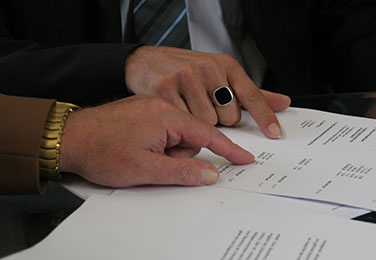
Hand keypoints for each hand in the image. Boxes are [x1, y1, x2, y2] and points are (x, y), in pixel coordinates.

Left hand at [59, 95, 253, 187]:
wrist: (69, 138)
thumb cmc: (103, 151)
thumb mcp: (146, 168)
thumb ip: (183, 171)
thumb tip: (211, 174)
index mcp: (167, 115)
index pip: (208, 133)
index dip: (228, 149)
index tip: (244, 158)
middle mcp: (161, 106)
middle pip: (191, 136)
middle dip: (179, 154)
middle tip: (156, 162)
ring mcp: (151, 108)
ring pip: (176, 135)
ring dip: (166, 151)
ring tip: (142, 156)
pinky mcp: (142, 113)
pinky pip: (163, 130)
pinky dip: (158, 143)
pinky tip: (138, 149)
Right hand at [125, 46, 290, 138]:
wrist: (146, 61)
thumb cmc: (184, 70)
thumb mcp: (220, 74)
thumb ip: (249, 93)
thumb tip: (282, 103)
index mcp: (225, 65)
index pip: (251, 94)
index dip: (264, 116)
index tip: (274, 133)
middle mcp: (208, 69)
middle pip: (228, 117)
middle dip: (219, 120)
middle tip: (204, 106)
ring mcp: (186, 77)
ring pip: (207, 122)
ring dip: (199, 122)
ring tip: (187, 105)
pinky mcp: (166, 88)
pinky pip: (184, 121)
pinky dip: (181, 121)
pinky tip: (176, 106)